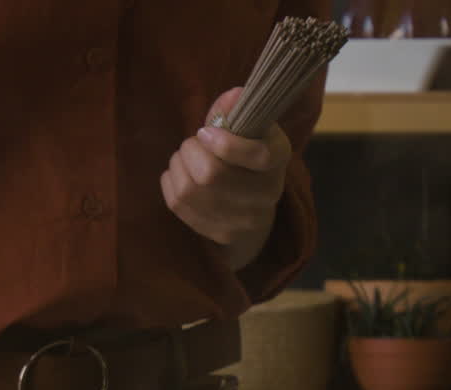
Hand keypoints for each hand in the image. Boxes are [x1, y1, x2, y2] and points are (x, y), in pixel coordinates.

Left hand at [160, 87, 291, 268]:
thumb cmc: (248, 157)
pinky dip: (171, 180)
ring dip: (178, 164)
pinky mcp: (217, 233)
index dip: (226, 143)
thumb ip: (238, 112)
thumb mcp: (252, 131)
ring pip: (189, 189)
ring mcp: (242, 220)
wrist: (253, 209)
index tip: (206, 131)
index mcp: (279, 162)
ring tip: (186, 156)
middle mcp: (267, 196)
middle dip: (191, 150)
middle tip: (194, 142)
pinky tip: (181, 174)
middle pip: (211, 175)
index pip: (259, 156)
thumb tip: (232, 95)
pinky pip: (177, 202)